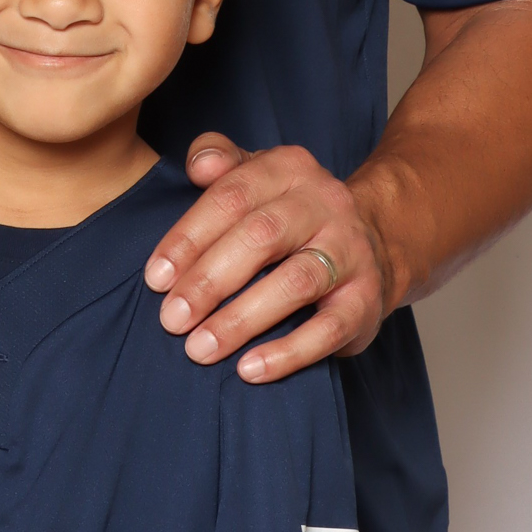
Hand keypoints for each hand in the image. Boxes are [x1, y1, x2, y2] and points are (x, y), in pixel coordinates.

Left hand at [144, 137, 388, 381]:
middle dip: (210, 281)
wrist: (375, 242)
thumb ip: (220, 161)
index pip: (232, 197)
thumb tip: (198, 166)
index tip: (156, 278)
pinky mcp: (366, 299)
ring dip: (241, 319)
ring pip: (295, 283)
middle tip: (171, 320)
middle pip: (261, 237)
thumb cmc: (290, 212)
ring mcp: (351, 251)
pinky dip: (288, 352)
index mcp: (290, 168)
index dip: (189, 237)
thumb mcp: (257, 174)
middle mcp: (325, 203)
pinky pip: (329, 328)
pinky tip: (249, 370)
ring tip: (200, 349)